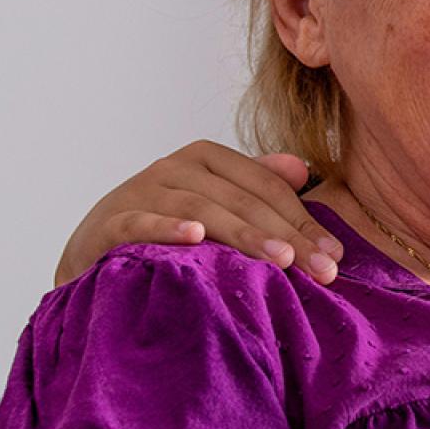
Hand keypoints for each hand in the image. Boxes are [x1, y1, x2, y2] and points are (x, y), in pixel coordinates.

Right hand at [55, 141, 343, 285]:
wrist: (93, 254)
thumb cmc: (165, 229)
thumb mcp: (213, 203)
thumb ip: (255, 184)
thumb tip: (302, 168)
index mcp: (206, 158)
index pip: (265, 185)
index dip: (303, 219)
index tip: (336, 256)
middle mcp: (174, 167)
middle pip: (241, 198)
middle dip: (287, 234)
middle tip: (322, 269)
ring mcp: (140, 191)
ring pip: (201, 209)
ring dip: (243, 233)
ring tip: (281, 260)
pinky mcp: (110, 221)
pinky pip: (141, 222)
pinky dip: (167, 228)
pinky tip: (196, 237)